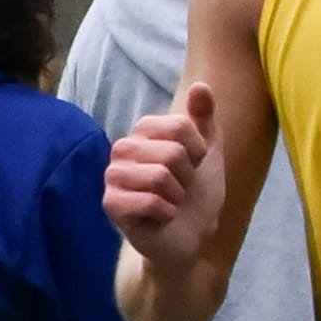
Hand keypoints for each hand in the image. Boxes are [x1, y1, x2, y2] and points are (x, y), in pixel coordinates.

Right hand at [103, 83, 222, 266]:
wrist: (191, 235)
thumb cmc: (196, 193)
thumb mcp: (208, 151)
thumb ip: (204, 117)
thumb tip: (200, 85)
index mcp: (142, 132)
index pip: (179, 126)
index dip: (197, 150)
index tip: (193, 167)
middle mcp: (122, 150)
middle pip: (170, 152)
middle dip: (186, 176)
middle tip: (180, 189)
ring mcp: (113, 178)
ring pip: (159, 176)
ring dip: (176, 196)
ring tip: (170, 202)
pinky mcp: (111, 205)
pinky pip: (150, 201)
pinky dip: (166, 213)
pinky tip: (160, 218)